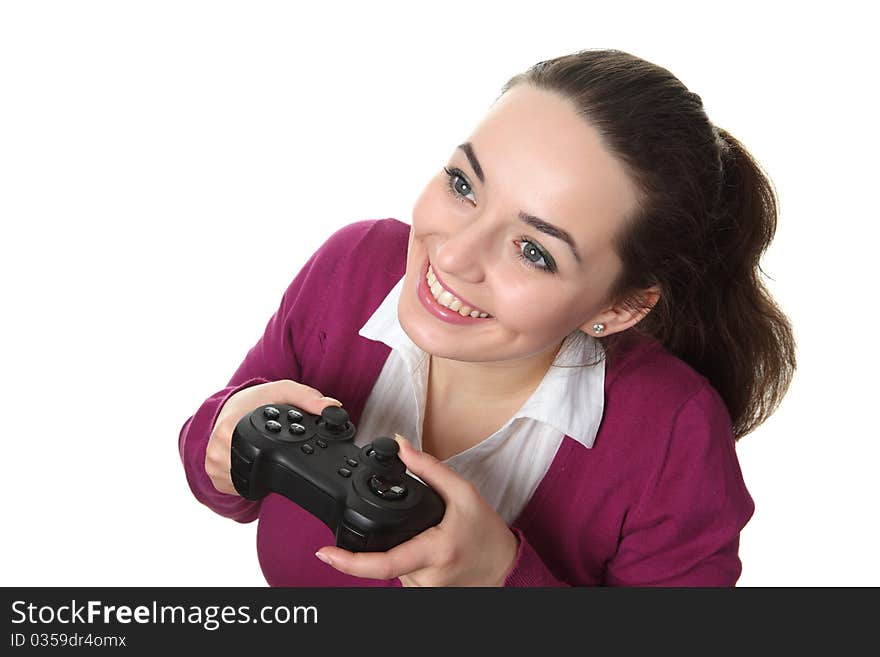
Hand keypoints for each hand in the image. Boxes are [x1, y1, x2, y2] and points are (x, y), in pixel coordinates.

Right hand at [205, 379, 341, 494]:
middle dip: (274, 464)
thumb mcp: (284, 392)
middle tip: (278, 449)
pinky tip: (253, 462)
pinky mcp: (213, 475)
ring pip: (246, 483)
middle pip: (255, 473)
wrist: (231, 405)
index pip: (261, 454)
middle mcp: (217, 448)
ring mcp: (213, 464)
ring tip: (264, 452)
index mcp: (231, 427)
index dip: (283, 455)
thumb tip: (333, 408)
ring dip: (260, 474)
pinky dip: (248, 478)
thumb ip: (309, 399)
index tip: (291, 449)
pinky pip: (236, 487)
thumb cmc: (257, 399)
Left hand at [315, 434, 519, 585]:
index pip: (384, 564)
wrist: (505, 566)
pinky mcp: (424, 594)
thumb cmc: (487, 533)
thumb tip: (401, 445)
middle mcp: (426, 577)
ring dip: (400, 547)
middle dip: (387, 538)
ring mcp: (424, 590)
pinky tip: (427, 549)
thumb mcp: (464, 493)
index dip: (349, 563)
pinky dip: (407, 558)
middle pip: (385, 557)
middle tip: (419, 527)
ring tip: (431, 537)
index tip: (324, 554)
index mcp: (435, 551)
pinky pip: (403, 574)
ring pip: (393, 566)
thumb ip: (429, 468)